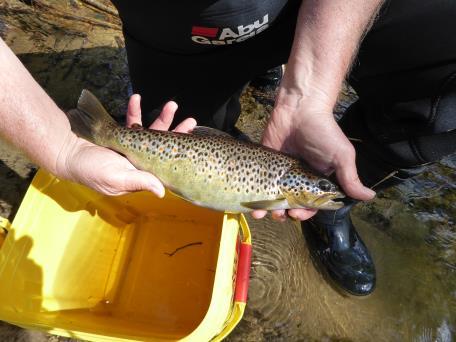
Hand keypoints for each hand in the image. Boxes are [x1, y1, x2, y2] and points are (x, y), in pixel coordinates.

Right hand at [57, 94, 195, 195]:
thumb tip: (163, 191)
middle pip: (164, 146)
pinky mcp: (120, 135)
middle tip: (191, 120)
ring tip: (172, 105)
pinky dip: (134, 110)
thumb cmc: (90, 170)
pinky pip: (131, 121)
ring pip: (151, 131)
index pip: (165, 163)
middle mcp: (139, 161)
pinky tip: (137, 98)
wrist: (65, 151)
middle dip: (177, 132)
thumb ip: (139, 182)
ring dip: (161, 117)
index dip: (179, 151)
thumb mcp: (115, 178)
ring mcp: (131, 147)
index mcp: (142, 174)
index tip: (190, 138)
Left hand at [254, 102, 374, 221]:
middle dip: (284, 214)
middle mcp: (298, 179)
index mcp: (317, 180)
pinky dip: (255, 196)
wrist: (299, 108)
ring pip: (272, 198)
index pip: (310, 204)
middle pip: (289, 205)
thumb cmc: (324, 132)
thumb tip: (370, 197)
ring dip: (267, 210)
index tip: (297, 213)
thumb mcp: (342, 156)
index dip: (304, 213)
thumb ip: (350, 179)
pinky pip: (259, 183)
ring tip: (262, 213)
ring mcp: (280, 172)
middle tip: (280, 215)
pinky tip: (252, 205)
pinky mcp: (266, 164)